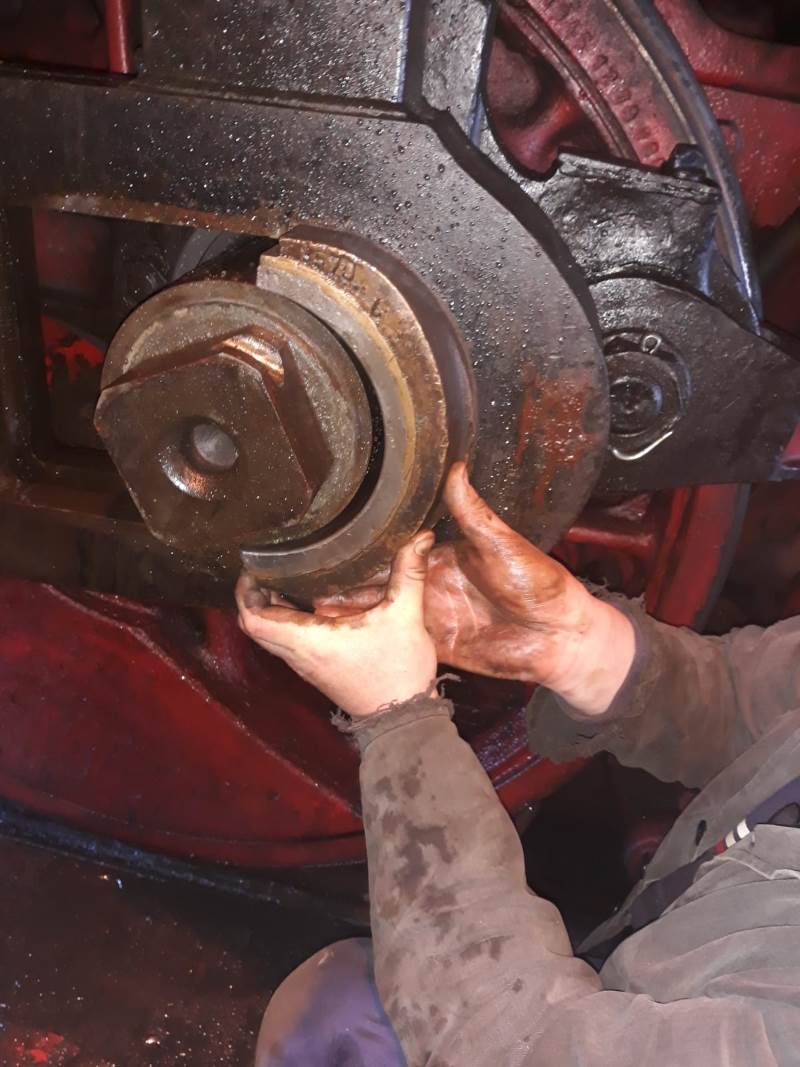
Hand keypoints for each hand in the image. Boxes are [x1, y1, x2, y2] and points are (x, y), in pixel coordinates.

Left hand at [236, 533, 437, 716]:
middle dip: (253, 598)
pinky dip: (285, 624)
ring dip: (269, 611)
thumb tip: (422, 537)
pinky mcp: (317, 670)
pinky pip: (287, 645)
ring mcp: (306, 666)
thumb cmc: (398, 671)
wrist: (403, 719)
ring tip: (283, 580)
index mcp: (309, 642)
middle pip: (256, 628)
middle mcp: (299, 656)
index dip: (245, 594)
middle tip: (265, 570)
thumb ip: (409, 574)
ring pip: (271, 637)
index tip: (252, 569)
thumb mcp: (405, 617)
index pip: (253, 621)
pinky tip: (307, 604)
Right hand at [316, 463, 634, 715]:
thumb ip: (473, 512)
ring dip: (347, 606)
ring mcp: (428, 615)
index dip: (365, 540)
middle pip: (377, 578)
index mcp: (441, 555)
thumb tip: (456, 466)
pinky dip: (367, 635)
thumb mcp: (502, 543)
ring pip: (379, 609)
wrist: (558, 639)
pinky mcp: (434, 644)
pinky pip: (395, 638)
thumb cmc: (539, 583)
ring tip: (302, 597)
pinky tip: (335, 633)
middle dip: (342, 574)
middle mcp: (428, 583)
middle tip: (300, 566)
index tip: (331, 528)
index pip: (395, 544)